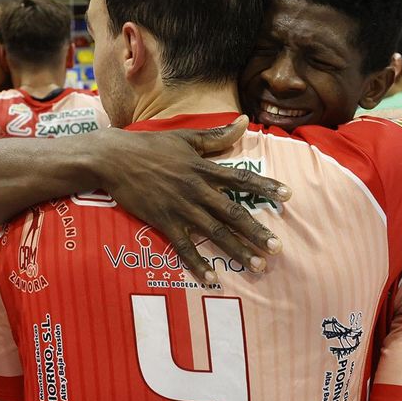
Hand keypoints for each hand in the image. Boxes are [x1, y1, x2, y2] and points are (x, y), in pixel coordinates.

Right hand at [92, 116, 290, 283]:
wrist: (113, 158)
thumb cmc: (149, 145)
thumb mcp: (185, 137)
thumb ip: (216, 136)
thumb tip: (244, 121)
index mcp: (203, 168)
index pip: (241, 178)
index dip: (266, 186)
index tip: (288, 196)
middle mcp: (196, 189)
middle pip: (233, 213)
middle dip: (256, 231)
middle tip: (277, 248)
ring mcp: (180, 207)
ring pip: (214, 232)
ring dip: (237, 250)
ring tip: (258, 266)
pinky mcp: (163, 221)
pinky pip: (183, 246)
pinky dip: (198, 263)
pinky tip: (212, 278)